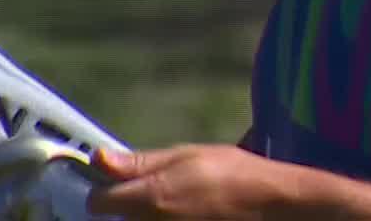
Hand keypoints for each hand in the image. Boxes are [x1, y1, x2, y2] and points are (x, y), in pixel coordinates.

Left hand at [86, 144, 292, 219]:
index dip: (105, 190)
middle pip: (119, 218)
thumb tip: (100, 158)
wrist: (272, 207)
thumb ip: (140, 162)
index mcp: (148, 197)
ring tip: (184, 204)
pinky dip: (170, 220)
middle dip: (132, 205)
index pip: (97, 202)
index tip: (119, 184)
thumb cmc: (235, 175)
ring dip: (152, 215)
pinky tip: (192, 213)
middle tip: (165, 192)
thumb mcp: (188, 156)